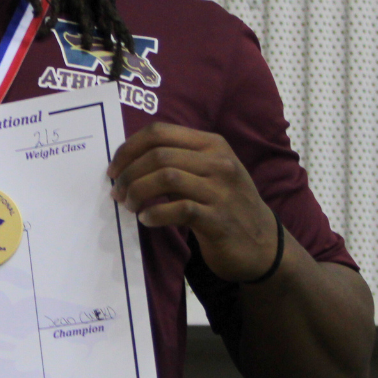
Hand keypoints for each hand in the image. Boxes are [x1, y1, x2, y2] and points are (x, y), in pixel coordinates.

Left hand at [106, 123, 278, 283]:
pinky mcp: (218, 219)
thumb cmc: (228, 205)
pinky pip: (178, 209)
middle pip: (158, 154)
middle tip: (118, 193)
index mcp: (212, 144)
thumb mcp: (210, 173)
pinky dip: (155, 214)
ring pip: (166, 177)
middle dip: (129, 174)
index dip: (129, 148)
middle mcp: (219, 162)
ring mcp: (220, 190)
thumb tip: (130, 161)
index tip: (114, 168)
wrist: (263, 244)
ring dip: (138, 192)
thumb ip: (179, 160)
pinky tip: (147, 220)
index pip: (160, 132)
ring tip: (130, 206)